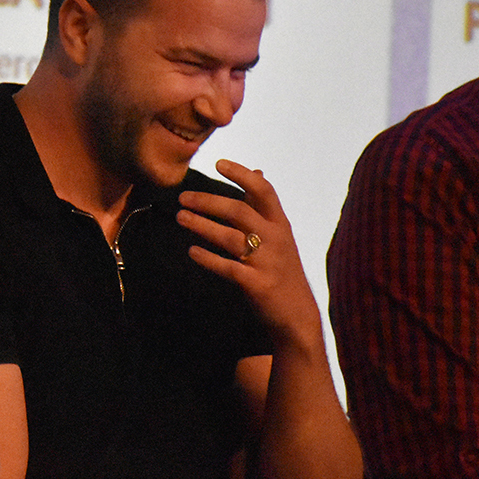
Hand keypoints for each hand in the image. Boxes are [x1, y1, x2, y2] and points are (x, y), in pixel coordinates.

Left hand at [177, 160, 324, 347]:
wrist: (297, 315)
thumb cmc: (282, 269)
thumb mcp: (280, 234)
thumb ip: (264, 206)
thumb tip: (257, 170)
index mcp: (280, 224)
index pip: (263, 191)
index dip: (242, 174)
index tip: (218, 163)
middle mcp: (276, 239)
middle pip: (239, 211)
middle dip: (208, 201)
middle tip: (182, 197)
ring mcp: (267, 262)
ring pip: (230, 237)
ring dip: (202, 225)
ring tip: (181, 217)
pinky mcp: (258, 284)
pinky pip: (228, 267)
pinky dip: (208, 259)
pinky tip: (192, 252)